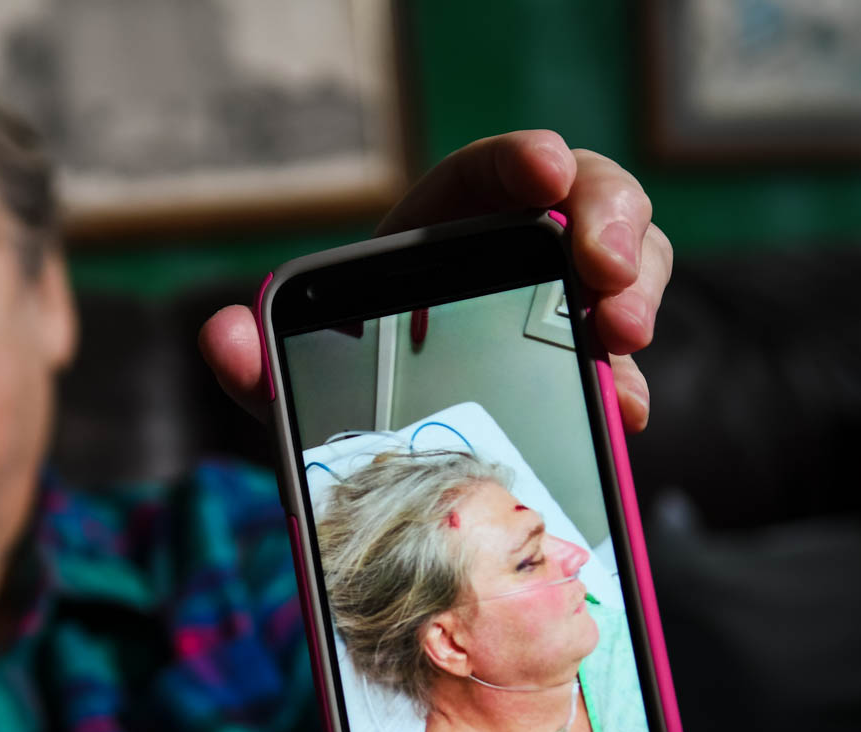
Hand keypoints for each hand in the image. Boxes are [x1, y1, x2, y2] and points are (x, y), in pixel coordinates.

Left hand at [199, 130, 666, 431]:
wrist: (382, 441)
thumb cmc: (342, 385)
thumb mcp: (297, 378)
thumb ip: (258, 359)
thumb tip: (222, 334)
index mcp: (444, 230)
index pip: (491, 171)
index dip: (524, 160)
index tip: (545, 172)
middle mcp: (514, 253)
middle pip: (586, 202)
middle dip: (610, 225)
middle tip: (605, 278)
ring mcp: (561, 305)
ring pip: (630, 264)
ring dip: (638, 293)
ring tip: (622, 341)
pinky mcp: (584, 362)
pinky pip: (623, 355)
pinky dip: (628, 380)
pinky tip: (621, 410)